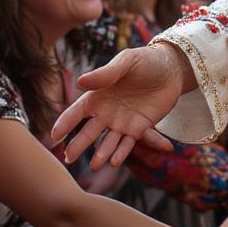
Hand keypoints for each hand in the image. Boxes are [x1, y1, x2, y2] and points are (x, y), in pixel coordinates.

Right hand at [54, 45, 186, 169]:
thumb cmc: (145, 61)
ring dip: (103, 153)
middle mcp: (107, 112)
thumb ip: (105, 74)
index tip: (54, 136)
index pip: (78, 111)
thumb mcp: (126, 62)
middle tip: (69, 159)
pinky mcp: (141, 128)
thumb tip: (80, 82)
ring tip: (97, 165)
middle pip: (90, 131)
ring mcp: (123, 122)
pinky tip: (117, 161)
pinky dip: (126, 151)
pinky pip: (132, 143)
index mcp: (99, 95)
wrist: (173, 68)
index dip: (65, 123)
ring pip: (110, 142)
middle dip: (79, 145)